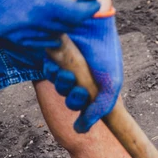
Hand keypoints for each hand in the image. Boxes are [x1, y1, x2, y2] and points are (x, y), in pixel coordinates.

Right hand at [0, 0, 100, 47]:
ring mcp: (23, 31)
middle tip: (69, 2)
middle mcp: (35, 22)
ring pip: (58, 34)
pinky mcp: (15, 37)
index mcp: (46, 3)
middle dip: (74, 14)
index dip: (90, 6)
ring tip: (51, 8)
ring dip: (61, 23)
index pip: (82, 13)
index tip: (92, 2)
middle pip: (71, 25)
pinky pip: (43, 43)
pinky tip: (42, 20)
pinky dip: (48, 34)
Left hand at [44, 11, 122, 132]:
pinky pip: (47, 74)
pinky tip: (58, 67)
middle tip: (79, 91)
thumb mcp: (109, 87)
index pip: (89, 108)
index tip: (87, 114)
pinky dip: (51, 74)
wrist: (92, 27)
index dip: (86, 114)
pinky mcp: (52, 59)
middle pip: (72, 100)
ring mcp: (67, 69)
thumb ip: (99, 110)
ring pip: (59, 88)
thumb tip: (80, 130)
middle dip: (74, 100)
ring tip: (67, 75)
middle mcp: (83, 79)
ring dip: (63, 86)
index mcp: (98, 86)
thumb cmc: (105, 55)